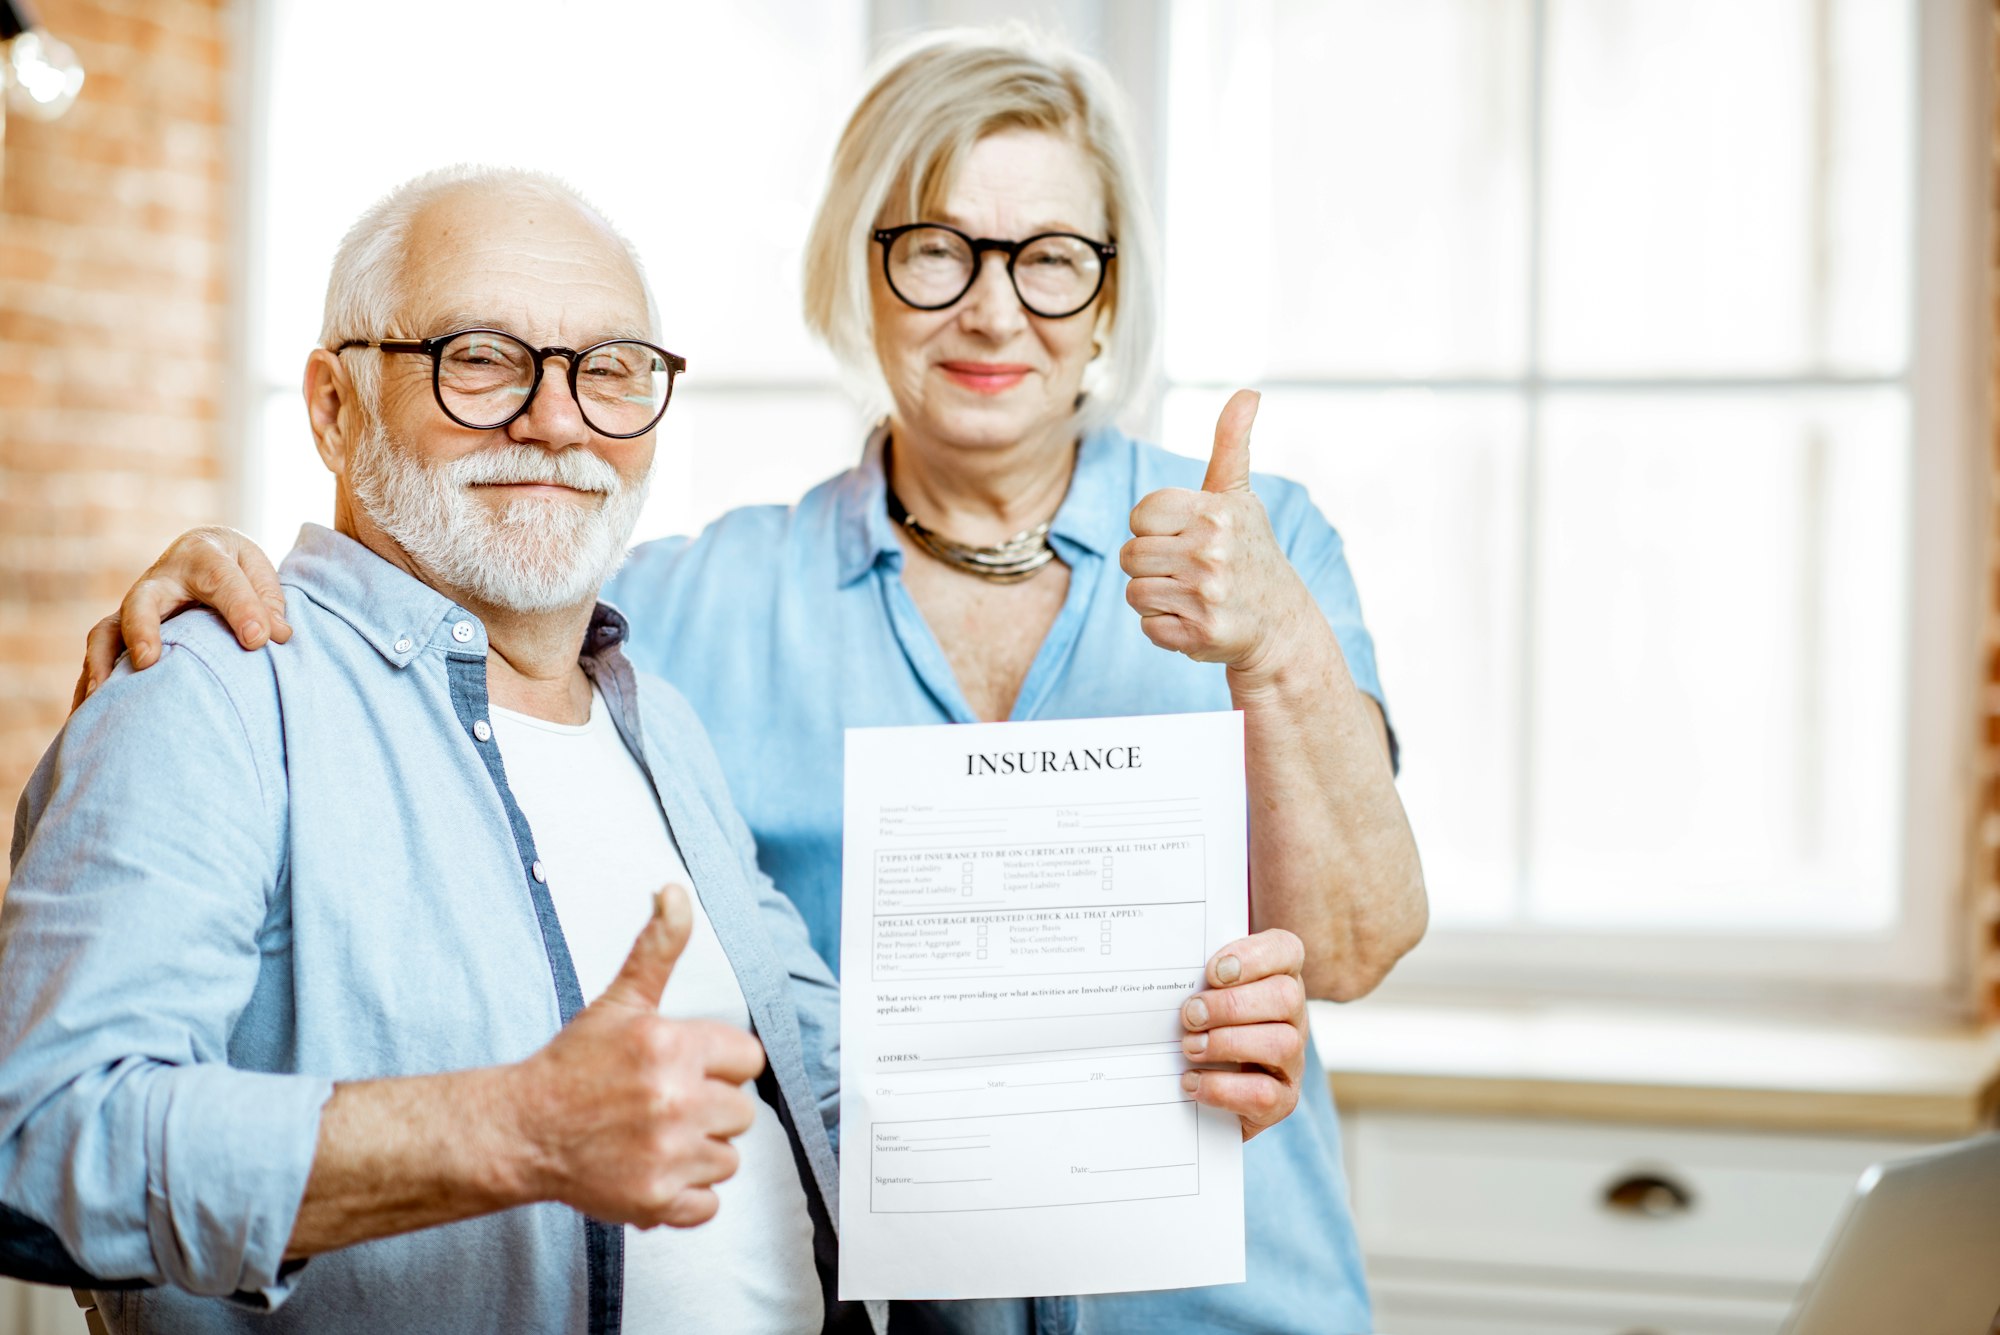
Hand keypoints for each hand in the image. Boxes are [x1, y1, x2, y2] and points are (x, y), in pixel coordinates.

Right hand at [73, 525, 287, 709]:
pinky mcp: (124, 630)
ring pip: (109, 630)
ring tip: (102, 696)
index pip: (223, 582)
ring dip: (102, 662)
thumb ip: (268, 603)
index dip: (242, 610)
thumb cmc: (237, 567)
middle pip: (142, 601)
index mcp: (204, 559)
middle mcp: (161, 581)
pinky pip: (101, 655)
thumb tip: (275, 636)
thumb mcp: (259, 572)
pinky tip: (88, 713)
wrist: (204, 551)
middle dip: (141, 629)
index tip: (259, 640)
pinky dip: (92, 682)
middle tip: (148, 661)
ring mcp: (137, 607)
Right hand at [505, 885, 766, 1227]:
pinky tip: (652, 1170)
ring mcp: (666, 1154)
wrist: (521, 1131)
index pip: (748, 1060)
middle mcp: (674, 1100)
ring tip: (654, 1137)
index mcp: (672, 1047)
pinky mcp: (655, 1199)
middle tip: (664, 1105)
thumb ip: (658, 946)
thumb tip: (675, 892)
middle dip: (709, 1110)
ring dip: (698, 1153)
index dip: (720, 1065)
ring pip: (727, 1159)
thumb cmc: (571, 1068)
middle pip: (741, 1113)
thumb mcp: (620, 1001)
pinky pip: (707, 1204)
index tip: (689, 1069)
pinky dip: (684, 1196)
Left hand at [1121, 390, 1316, 678]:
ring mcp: (1206, 595)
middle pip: (1130, 556)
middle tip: (1189, 571)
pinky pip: (1148, 627)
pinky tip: (1195, 621)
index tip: (1184, 537)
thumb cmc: (1249, 554)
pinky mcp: (1200, 635)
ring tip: (1192, 596)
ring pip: (1134, 592)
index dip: (1155, 529)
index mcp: (1215, 512)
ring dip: (1157, 598)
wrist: (1281, 626)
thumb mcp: (1240, 497)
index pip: (1141, 515)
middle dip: (1151, 566)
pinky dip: (1165, 629)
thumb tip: (1247, 392)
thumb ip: (1232, 444)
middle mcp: (1212, 551)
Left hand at [1179, 928, 1308, 1141]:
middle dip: (1231, 1005)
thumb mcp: (1201, 989)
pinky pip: (1265, 1094)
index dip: (1252, 957)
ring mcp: (1293, 1058)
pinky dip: (1223, 1088)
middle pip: (1285, 996)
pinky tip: (1193, 1081)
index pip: (1285, 949)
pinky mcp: (1282, 1099)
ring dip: (1228, 1044)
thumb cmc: (1203, 1023)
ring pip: (1281, 1043)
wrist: (1209, 1087)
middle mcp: (1294, 1014)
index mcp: (1278, 975)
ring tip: (1190, 1047)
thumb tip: (1165, 966)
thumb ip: (1194, 972)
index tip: (1212, 972)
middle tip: (1190, 1015)